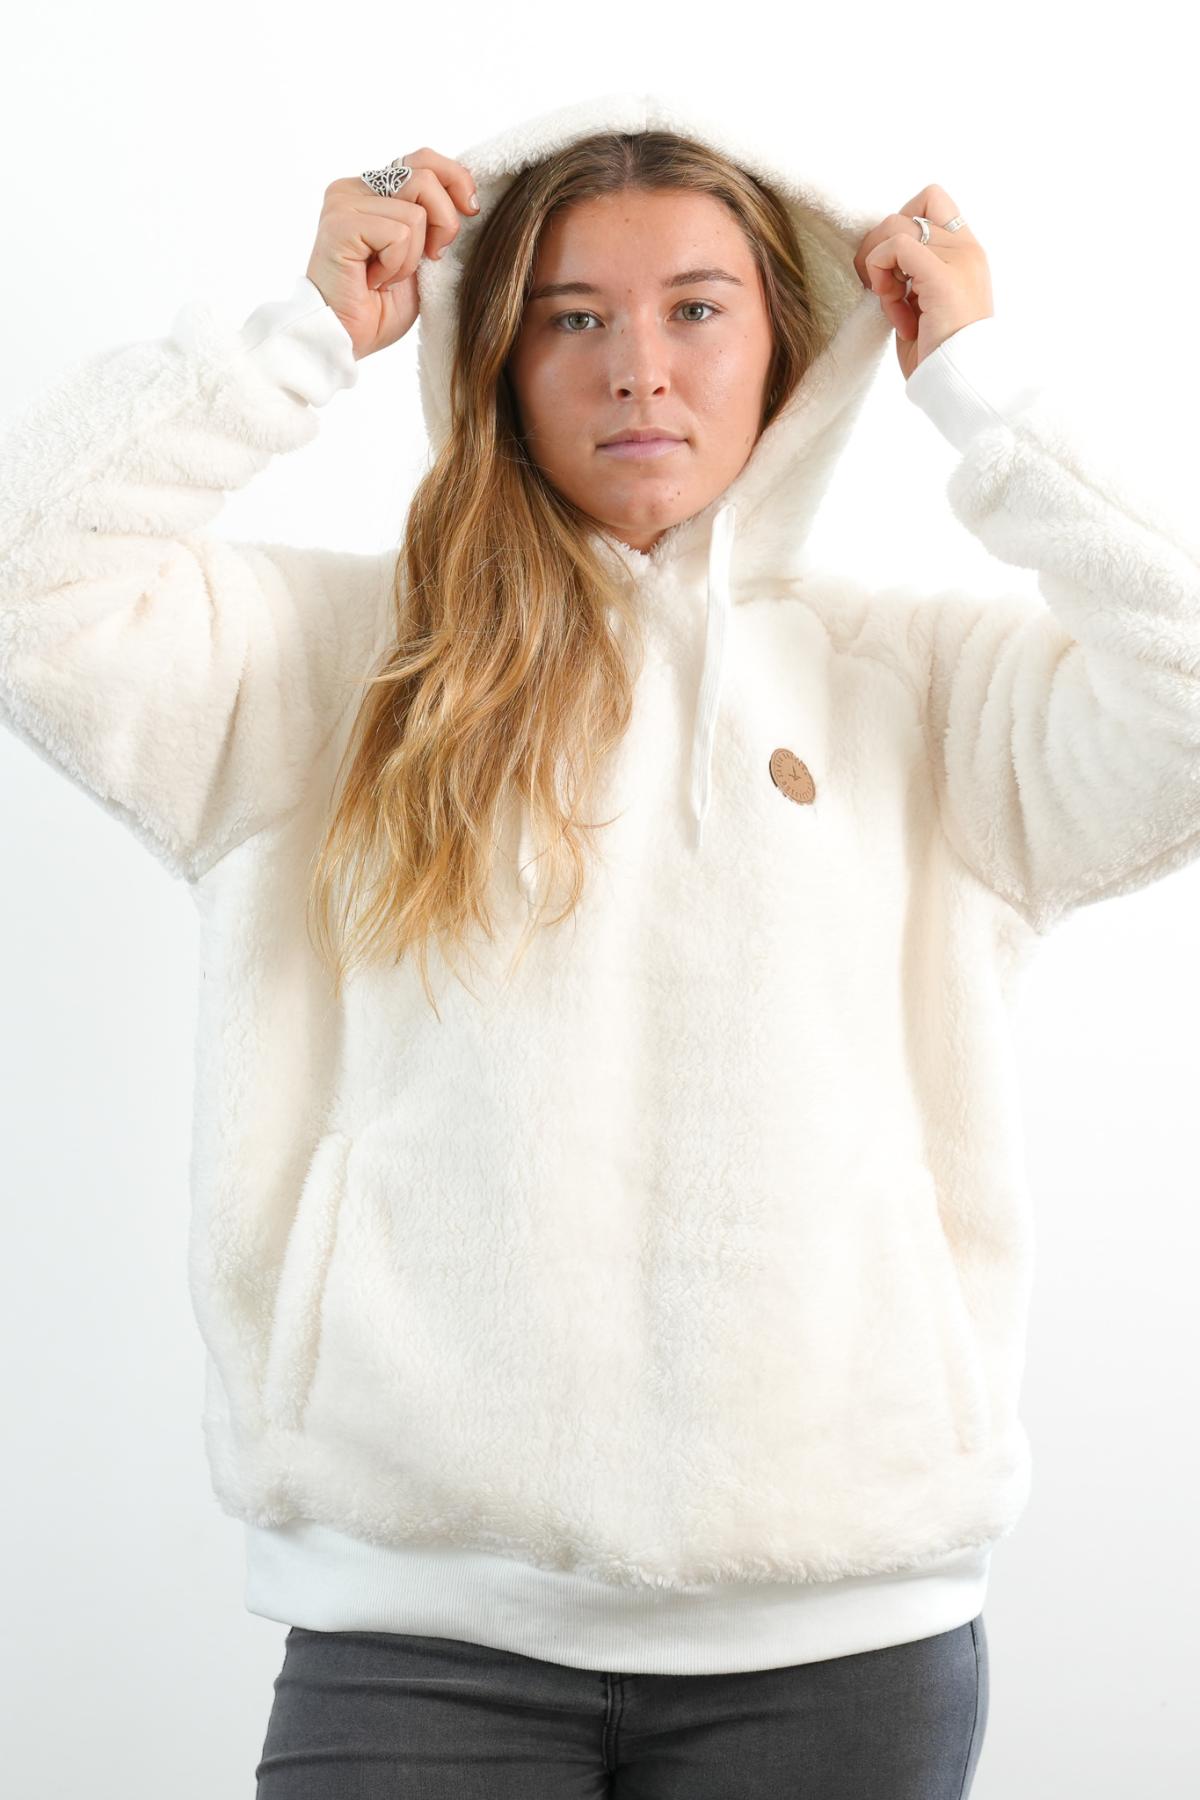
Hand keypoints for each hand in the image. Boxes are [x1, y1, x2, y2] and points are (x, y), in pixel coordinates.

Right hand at [304, 149, 478, 361]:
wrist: (345, 339)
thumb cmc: (378, 307)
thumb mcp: (421, 257)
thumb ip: (433, 221)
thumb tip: (469, 198)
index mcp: (373, 191)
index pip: (423, 160)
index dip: (455, 179)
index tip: (471, 210)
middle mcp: (354, 188)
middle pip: (425, 177)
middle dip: (443, 223)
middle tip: (428, 258)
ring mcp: (344, 202)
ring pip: (415, 213)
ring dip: (413, 257)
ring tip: (387, 276)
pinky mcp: (341, 223)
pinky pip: (399, 234)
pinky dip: (397, 265)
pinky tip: (374, 280)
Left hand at [853, 185, 993, 380]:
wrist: (961, 384)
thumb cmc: (938, 356)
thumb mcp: (921, 306)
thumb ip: (909, 276)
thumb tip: (876, 258)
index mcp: (965, 254)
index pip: (930, 202)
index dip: (898, 228)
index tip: (894, 273)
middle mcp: (966, 249)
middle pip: (905, 211)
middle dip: (880, 250)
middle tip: (885, 292)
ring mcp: (959, 259)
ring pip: (894, 225)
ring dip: (880, 266)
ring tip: (894, 305)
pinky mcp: (943, 275)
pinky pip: (896, 245)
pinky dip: (881, 273)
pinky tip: (894, 309)